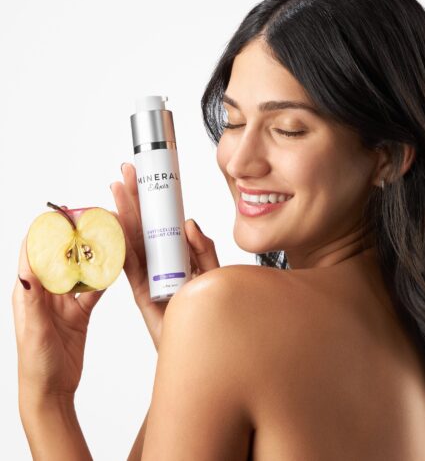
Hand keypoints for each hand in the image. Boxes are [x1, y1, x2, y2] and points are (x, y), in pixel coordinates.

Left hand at [12, 232, 105, 405]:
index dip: (44, 233)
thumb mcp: (34, 331)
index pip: (33, 255)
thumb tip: (27, 270)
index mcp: (28, 294)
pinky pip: (93, 290)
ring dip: (90, 257)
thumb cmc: (36, 364)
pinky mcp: (79, 312)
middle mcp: (45, 294)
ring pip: (79, 271)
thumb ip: (32, 302)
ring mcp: (63, 302)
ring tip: (104, 240)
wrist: (52, 389)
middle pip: (59, 258)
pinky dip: (103, 279)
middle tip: (89, 223)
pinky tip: (113, 269)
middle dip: (73, 239)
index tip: (59, 215)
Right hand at [110, 162, 219, 350]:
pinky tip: (113, 226)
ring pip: (133, 241)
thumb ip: (204, 249)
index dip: (155, 200)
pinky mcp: (143, 293)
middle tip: (126, 173)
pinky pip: (129, 267)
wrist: (207, 348)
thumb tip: (190, 223)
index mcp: (179, 256)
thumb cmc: (213, 313)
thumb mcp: (215, 274)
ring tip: (117, 190)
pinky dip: (120, 246)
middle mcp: (162, 263)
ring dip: (124, 215)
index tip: (147, 177)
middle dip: (135, 198)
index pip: (164, 222)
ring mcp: (150, 277)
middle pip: (144, 227)